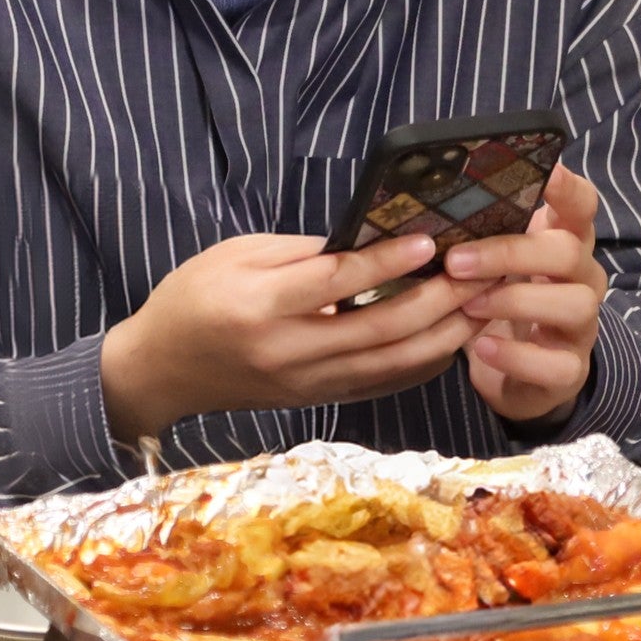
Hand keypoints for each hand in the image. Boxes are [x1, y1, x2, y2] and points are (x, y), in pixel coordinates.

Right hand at [100, 232, 483, 440]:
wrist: (160, 371)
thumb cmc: (194, 296)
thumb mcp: (237, 254)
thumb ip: (301, 252)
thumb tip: (368, 241)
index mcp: (260, 307)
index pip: (337, 283)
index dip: (387, 262)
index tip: (429, 239)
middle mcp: (287, 352)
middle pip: (378, 329)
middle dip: (437, 299)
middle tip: (476, 272)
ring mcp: (305, 384)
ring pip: (389, 364)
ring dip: (443, 335)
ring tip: (481, 304)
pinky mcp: (316, 401)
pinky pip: (381, 385)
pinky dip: (422, 364)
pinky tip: (452, 340)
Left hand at [444, 165, 608, 426]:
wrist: (518, 375)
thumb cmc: (500, 303)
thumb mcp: (494, 265)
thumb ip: (479, 235)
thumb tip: (424, 203)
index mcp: (565, 243)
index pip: (582, 205)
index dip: (567, 187)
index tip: (544, 171)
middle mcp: (583, 279)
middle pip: (569, 252)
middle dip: (512, 252)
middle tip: (456, 261)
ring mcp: (581, 325)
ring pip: (572, 304)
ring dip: (514, 301)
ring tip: (468, 306)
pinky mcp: (570, 370)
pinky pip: (555, 364)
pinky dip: (516, 356)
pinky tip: (482, 349)